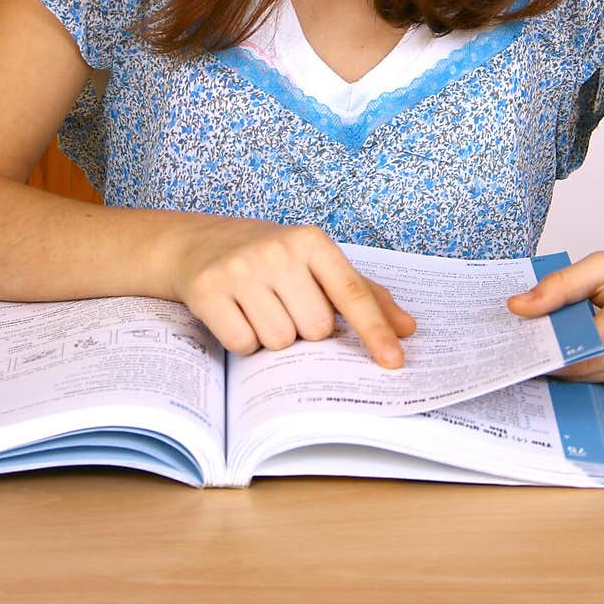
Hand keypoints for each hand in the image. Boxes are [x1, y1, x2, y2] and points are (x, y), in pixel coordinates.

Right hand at [166, 216, 416, 367]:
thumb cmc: (269, 259)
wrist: (197, 242)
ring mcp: (241, 269)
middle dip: (304, 330)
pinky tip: (236, 315)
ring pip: (280, 341)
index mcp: (312, 242)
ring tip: (259, 308)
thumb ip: (364, 295)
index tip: (394, 361)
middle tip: (285, 305)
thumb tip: (407, 329)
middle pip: (315, 329)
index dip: (375, 330)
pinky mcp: (208, 290)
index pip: (352, 293)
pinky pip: (243, 344)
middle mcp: (278, 250)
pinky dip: (243, 341)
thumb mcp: (316, 265)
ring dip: (272, 337)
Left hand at [506, 244, 603, 390]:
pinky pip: (598, 382)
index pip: (594, 338)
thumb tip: (519, 307)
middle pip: (585, 365)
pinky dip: (577, 369)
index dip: (554, 342)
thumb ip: (562, 285)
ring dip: (559, 365)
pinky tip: (563, 352)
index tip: (519, 334)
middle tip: (512, 341)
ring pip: (586, 378)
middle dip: (545, 355)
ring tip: (532, 344)